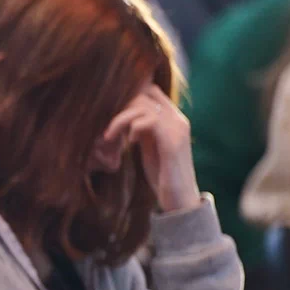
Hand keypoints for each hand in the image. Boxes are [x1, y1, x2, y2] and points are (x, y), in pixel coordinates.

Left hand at [99, 84, 199, 213]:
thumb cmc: (162, 174)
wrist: (180, 199)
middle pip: (144, 93)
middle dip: (120, 108)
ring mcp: (177, 129)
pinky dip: (132, 129)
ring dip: (120, 120)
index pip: (150, 90)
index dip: (129, 97)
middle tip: (109, 129)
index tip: (113, 116)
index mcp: (173, 118)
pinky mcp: (172, 142)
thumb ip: (142, 129)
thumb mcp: (149, 146)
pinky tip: (129, 143)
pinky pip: (149, 121)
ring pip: (142, 106)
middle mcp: (178, 119)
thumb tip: (124, 116)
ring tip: (111, 137)